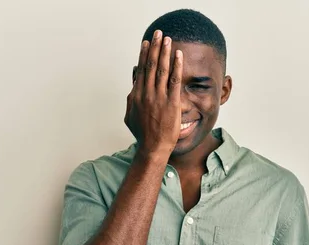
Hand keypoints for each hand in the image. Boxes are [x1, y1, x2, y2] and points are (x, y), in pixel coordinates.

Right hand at [124, 30, 182, 155]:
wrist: (153, 147)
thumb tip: (132, 88)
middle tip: (158, 33)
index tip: (147, 42)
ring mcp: (159, 98)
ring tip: (167, 39)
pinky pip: (174, 80)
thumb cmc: (143, 135)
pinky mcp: (171, 103)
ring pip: (161, 69)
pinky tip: (178, 55)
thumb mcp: (130, 116)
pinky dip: (176, 66)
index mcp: (136, 95)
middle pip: (150, 65)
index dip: (144, 54)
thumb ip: (131, 100)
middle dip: (155, 47)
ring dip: (164, 52)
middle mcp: (146, 93)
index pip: (141, 70)